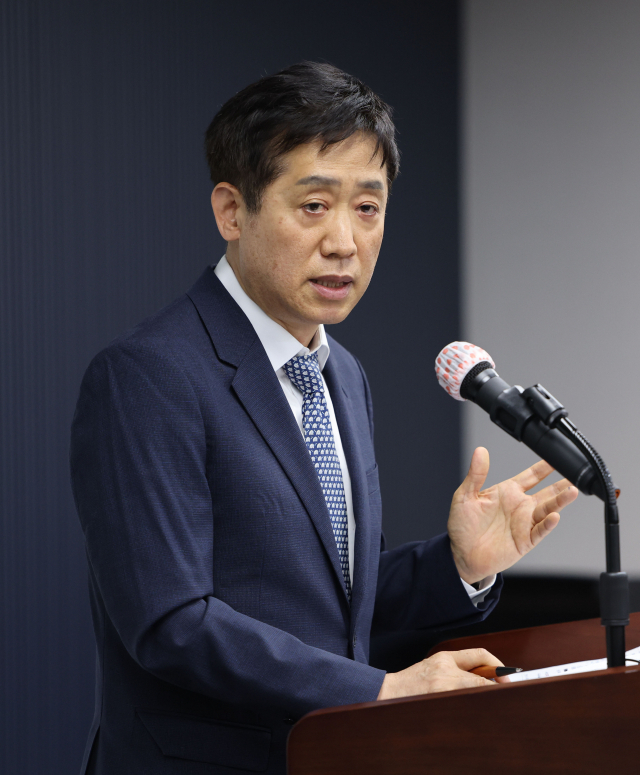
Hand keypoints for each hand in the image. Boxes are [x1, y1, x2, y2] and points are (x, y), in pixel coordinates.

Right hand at [376, 648, 507, 699]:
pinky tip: (477, 715)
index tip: (506, 676)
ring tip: (493, 706)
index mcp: (445, 657)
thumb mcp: (434, 666)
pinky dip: (474, 710)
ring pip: (475, 693)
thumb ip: (458, 669)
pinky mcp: (437, 701)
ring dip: (487, 699)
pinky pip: (464, 705)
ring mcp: (441, 687)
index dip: (498, 665)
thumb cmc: (412, 682)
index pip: (479, 655)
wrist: (388, 692)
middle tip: (506, 695)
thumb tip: (488, 678)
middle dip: (497, 688)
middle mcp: (445, 669)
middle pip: (482, 679)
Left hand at [448, 447, 577, 584]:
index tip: (556, 457)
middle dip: (561, 484)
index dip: (544, 467)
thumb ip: (476, 474)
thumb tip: (480, 451)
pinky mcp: (525, 541)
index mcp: (507, 493)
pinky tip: (555, 516)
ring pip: (548, 509)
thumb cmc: (462, 525)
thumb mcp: (465, 495)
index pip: (531, 476)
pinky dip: (548, 524)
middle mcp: (520, 506)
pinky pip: (540, 530)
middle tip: (575, 474)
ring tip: (572, 491)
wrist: (461, 554)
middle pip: (546, 492)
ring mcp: (524, 523)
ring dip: (560, 501)